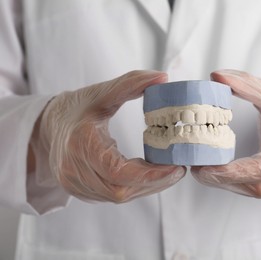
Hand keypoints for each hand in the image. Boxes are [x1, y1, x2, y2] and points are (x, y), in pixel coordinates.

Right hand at [31, 70, 185, 202]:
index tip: (176, 166)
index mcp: (80, 144)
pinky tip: (149, 176)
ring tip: (168, 172)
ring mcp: (75, 184)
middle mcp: (74, 170)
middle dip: (154, 182)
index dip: (151, 174)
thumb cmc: (76, 108)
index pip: (119, 172)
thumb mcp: (103, 92)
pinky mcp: (79, 191)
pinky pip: (112, 195)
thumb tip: (163, 77)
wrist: (47, 126)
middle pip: (121, 189)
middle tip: (178, 169)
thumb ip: (131, 83)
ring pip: (118, 195)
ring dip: (147, 187)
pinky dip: (134, 188)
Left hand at [191, 70, 260, 197]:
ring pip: (256, 191)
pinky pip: (258, 188)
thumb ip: (245, 84)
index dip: (235, 172)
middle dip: (225, 181)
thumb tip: (215, 76)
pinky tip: (219, 172)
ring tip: (203, 171)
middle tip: (196, 170)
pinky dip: (236, 182)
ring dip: (228, 183)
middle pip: (260, 186)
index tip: (206, 170)